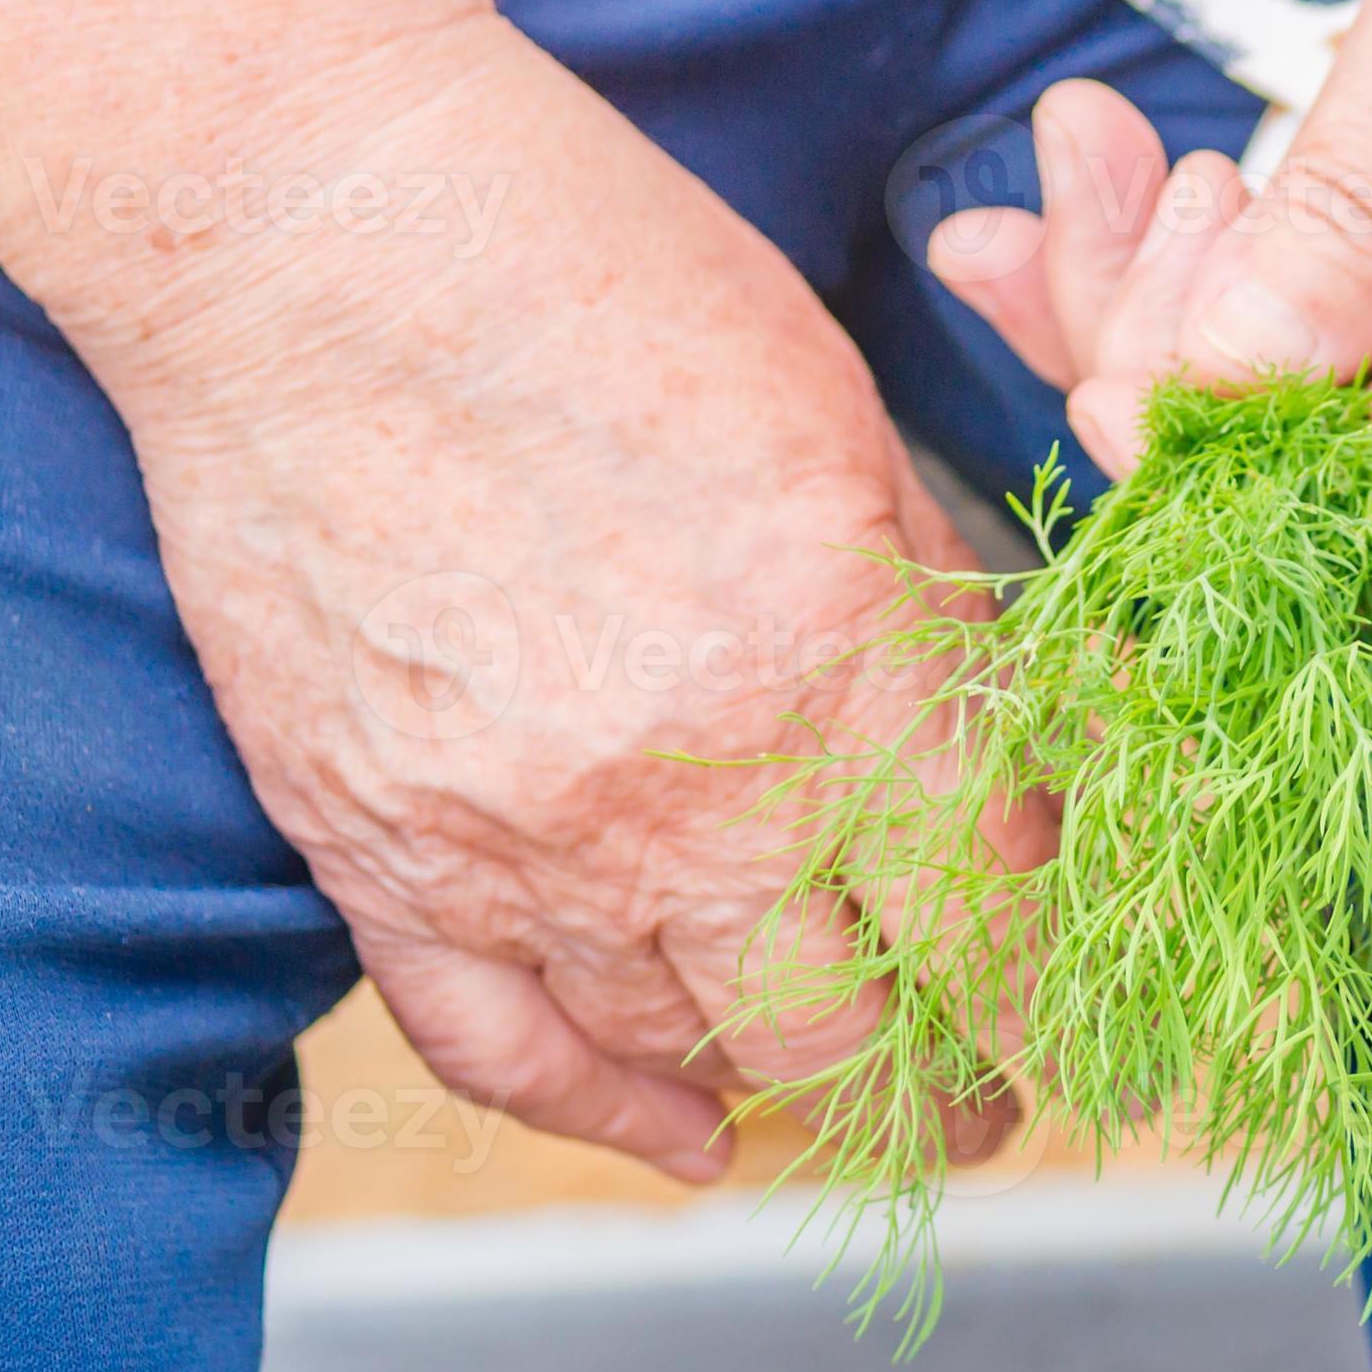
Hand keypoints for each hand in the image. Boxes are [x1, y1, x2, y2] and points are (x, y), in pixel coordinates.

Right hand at [85, 23, 1037, 1179]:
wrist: (309, 232)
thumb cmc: (589, 272)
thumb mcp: (837, 411)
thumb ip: (928, 610)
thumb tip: (1006, 757)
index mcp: (833, 652)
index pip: (987, 903)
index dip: (1042, 983)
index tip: (1062, 1005)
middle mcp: (687, 781)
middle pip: (854, 1029)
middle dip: (948, 1089)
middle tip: (984, 1100)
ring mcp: (519, 838)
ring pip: (695, 1051)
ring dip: (795, 1089)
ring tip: (853, 1089)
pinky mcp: (378, 850)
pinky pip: (502, 1052)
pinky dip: (609, 1116)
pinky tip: (691, 1138)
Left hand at [933, 0, 1371, 536]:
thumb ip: (1352, 226)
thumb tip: (1231, 395)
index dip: (1244, 493)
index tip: (1108, 390)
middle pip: (1347, 482)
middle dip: (1166, 367)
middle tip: (1068, 199)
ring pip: (1330, 416)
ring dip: (1166, 313)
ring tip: (1077, 158)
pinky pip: (1353, 353)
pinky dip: (1220, 291)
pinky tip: (1112, 206)